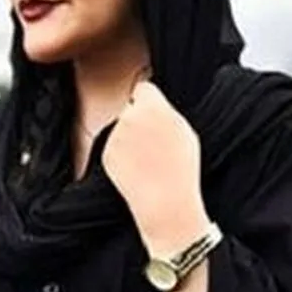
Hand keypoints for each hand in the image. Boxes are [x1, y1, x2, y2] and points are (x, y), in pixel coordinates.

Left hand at [102, 81, 209, 253]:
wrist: (165, 202)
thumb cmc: (181, 168)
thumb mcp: (185, 131)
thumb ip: (166, 112)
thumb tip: (155, 105)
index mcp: (152, 106)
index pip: (143, 89)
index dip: (149, 101)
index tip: (153, 111)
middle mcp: (129, 116)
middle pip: (131, 108)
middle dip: (138, 119)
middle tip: (154, 141)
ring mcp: (114, 135)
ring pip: (122, 129)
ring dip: (130, 138)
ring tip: (148, 160)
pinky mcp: (106, 153)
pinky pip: (114, 147)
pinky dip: (123, 155)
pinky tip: (138, 169)